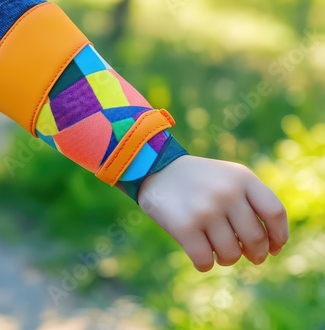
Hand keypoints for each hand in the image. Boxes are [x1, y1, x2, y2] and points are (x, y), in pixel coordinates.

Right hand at [137, 155, 288, 271]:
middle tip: (249, 256)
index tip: (274, 249)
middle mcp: (227, 193)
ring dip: (227, 259)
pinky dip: (205, 264)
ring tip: (219, 252)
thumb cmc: (198, 180)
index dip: (279, 236)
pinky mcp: (184, 227)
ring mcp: (205, 210)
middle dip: (255, 254)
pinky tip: (200, 256)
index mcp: (242, 178)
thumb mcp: (229, 178)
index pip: (275, 213)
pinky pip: (205, 261)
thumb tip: (270, 248)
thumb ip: (252, 203)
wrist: (155, 170)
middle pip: (255, 239)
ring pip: (231, 254)